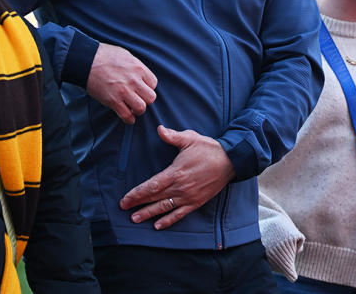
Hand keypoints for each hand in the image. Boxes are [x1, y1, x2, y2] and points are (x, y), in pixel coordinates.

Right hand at [87, 43, 156, 123]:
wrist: (86, 60)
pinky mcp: (113, 101)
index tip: (141, 89)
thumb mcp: (126, 55)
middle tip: (138, 99)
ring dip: (137, 110)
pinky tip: (126, 116)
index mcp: (138, 68)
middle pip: (151, 98)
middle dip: (145, 100)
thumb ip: (135, 66)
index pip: (153, 84)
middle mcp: (134, 81)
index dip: (148, 88)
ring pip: (141, 108)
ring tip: (132, 107)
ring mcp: (124, 92)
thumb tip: (140, 73)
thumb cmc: (104, 55)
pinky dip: (129, 119)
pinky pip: (127, 116)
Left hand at [119, 125, 235, 229]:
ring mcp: (188, 197)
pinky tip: (158, 225)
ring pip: (165, 208)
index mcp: (176, 172)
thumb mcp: (190, 139)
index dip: (137, 193)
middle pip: (155, 198)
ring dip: (149, 213)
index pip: (152, 185)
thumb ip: (172, 136)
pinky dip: (169, 220)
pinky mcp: (196, 202)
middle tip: (124, 208)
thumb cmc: (209, 149)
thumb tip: (159, 129)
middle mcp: (181, 187)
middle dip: (138, 203)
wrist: (230, 161)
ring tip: (136, 219)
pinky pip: (180, 214)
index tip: (125, 198)